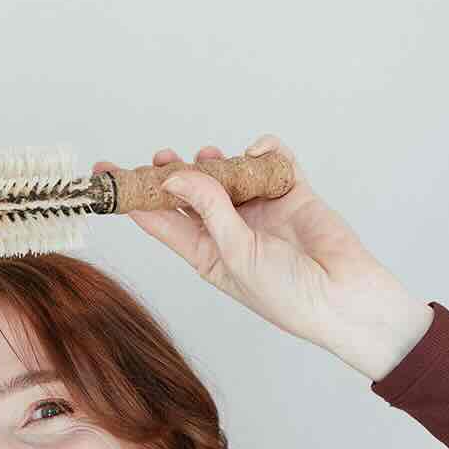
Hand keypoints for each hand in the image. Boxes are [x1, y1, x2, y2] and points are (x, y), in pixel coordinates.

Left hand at [92, 139, 412, 352]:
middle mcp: (230, 230)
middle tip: (161, 155)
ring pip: (228, 172)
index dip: (133, 197)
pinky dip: (264, 151)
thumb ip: (208, 210)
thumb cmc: (287, 294)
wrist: (343, 297)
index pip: (161, 221)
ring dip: (217, 161)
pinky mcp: (292, 193)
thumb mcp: (235, 254)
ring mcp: (261, 210)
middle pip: (191, 191)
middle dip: (173, 172)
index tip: (105, 174)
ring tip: (211, 157)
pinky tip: (258, 154)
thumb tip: (176, 175)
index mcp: (207, 254)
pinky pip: (272, 161)